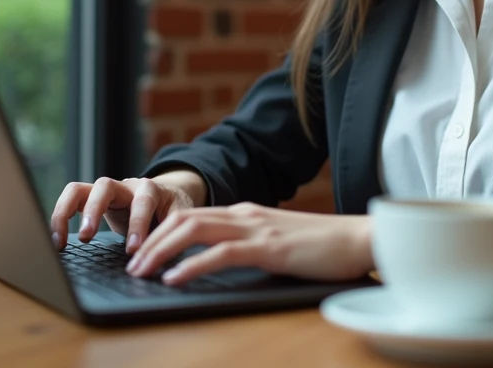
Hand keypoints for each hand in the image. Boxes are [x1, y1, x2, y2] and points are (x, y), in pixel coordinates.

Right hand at [49, 171, 203, 253]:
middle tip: (86, 238)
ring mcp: (104, 191)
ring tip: (62, 241)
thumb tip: (167, 259)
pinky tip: (58, 241)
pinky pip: (69, 200)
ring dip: (65, 213)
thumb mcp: (180, 218)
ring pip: (77, 189)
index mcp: (150, 189)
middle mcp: (124, 186)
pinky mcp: (91, 198)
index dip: (138, 224)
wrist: (165, 194)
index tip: (133, 250)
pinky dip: (59, 217)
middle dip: (94, 212)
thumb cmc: (171, 209)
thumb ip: (174, 233)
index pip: (143, 202)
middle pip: (104, 186)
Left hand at [126, 203, 373, 285]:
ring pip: (194, 230)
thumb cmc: (324, 248)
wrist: (361, 240)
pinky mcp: (269, 248)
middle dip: (152, 240)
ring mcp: (257, 228)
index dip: (162, 232)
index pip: (192, 216)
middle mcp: (246, 215)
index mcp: (246, 214)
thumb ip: (251, 246)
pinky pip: (221, 253)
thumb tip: (220, 263)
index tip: (141, 252)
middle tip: (130, 263)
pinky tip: (174, 278)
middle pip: (185, 219)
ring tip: (141, 270)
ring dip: (162, 251)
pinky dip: (191, 265)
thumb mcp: (278, 243)